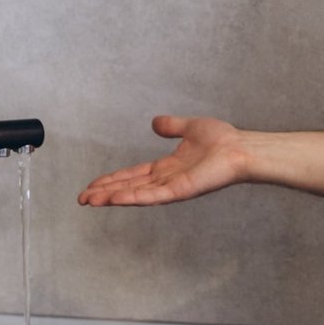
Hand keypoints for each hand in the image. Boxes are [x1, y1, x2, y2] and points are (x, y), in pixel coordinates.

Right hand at [78, 115, 249, 205]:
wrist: (241, 148)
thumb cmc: (224, 140)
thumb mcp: (190, 127)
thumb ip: (172, 126)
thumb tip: (155, 123)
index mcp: (167, 167)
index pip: (133, 175)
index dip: (112, 180)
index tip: (93, 185)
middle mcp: (166, 180)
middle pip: (129, 187)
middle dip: (105, 193)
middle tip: (82, 199)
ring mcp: (172, 188)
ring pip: (136, 194)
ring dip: (112, 197)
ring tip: (90, 201)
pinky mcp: (180, 191)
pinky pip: (152, 196)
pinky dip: (132, 198)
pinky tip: (114, 199)